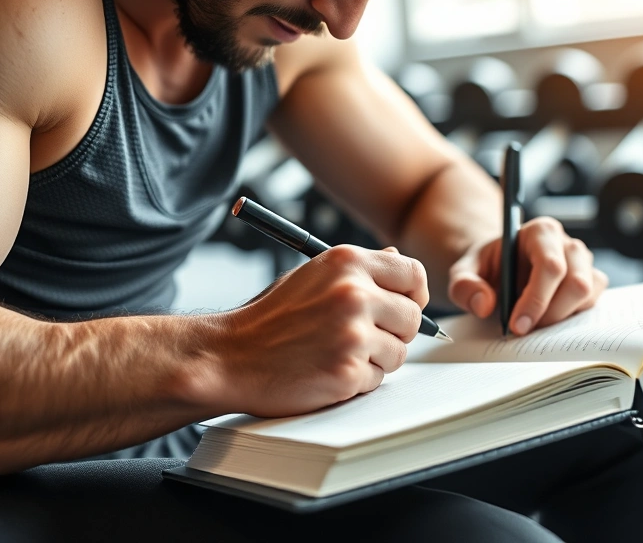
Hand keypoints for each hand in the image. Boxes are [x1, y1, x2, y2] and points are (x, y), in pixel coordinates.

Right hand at [199, 245, 427, 417]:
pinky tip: (325, 370)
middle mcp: (354, 293)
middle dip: (394, 333)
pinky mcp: (348, 371)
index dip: (413, 295)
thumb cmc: (269, 318)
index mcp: (347, 262)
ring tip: (334, 353)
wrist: (229, 356)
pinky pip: (376, 380)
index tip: (402, 308)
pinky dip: (356, 381)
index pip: (413, 275)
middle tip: (360, 338)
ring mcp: (352, 334)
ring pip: (398, 353)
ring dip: (374, 360)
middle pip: (412, 318)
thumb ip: (358, 269)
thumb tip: (398, 260)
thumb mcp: (313, 275)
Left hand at [447, 217, 607, 335]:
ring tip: (533, 323)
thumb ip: (464, 285)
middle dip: (550, 314)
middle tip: (524, 330)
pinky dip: (572, 319)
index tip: (517, 325)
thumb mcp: (464, 272)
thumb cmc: (488, 267)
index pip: (550, 265)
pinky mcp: (591, 281)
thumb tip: (484, 304)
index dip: (536, 299)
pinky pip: (592, 303)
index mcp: (540, 232)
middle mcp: (567, 244)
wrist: (500, 269)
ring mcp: (583, 263)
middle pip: (576, 283)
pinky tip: (547, 320)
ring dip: (561, 318)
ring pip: (587, 294)